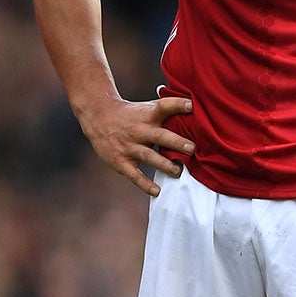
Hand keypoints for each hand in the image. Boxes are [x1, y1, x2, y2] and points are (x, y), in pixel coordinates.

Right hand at [78, 94, 194, 196]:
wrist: (98, 117)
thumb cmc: (131, 114)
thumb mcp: (148, 108)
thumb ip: (169, 111)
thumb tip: (197, 108)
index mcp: (148, 115)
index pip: (164, 106)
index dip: (178, 105)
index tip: (192, 105)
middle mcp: (139, 130)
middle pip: (160, 135)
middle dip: (176, 142)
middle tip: (192, 148)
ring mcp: (129, 146)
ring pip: (149, 157)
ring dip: (165, 165)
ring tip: (179, 171)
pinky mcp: (121, 161)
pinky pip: (135, 175)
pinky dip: (145, 185)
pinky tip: (157, 191)